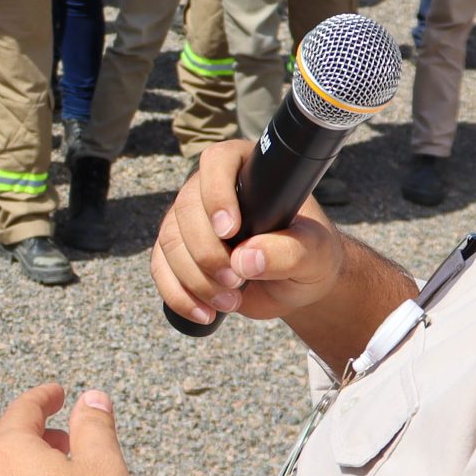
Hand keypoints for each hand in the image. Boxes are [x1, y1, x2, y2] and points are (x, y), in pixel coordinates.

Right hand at [151, 140, 347, 327]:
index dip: (216, 194)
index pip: (218, 163)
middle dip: (207, 252)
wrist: (295, 283)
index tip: (230, 231)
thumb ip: (289, 252)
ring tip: (230, 302)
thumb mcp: (314, 254)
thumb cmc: (309, 255)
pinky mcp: (177, 252)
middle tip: (236, 281)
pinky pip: (161, 269)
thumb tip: (246, 258)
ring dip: (195, 278)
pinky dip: (179, 295)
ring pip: (170, 241)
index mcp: (247, 172)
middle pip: (186, 208)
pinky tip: (204, 313)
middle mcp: (210, 189)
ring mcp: (189, 221)